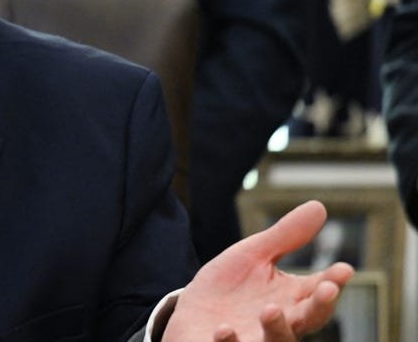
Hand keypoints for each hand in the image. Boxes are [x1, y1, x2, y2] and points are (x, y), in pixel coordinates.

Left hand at [163, 200, 354, 341]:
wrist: (192, 314)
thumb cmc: (230, 286)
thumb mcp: (254, 256)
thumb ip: (285, 237)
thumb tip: (319, 206)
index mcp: (291, 300)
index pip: (319, 292)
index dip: (333, 282)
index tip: (344, 269)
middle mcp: (280, 325)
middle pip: (307, 321)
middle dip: (319, 307)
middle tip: (326, 290)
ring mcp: (254, 341)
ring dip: (277, 328)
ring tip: (270, 309)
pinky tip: (224, 329)